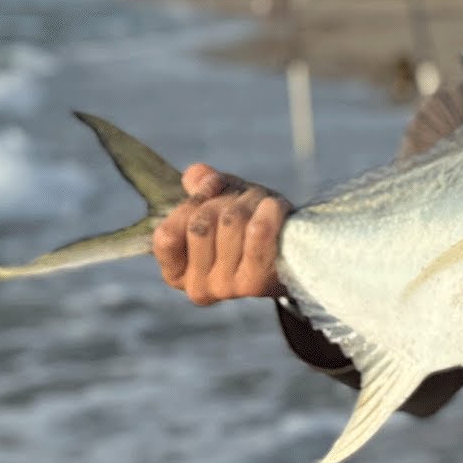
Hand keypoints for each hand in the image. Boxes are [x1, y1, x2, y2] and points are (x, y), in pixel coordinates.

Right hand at [152, 163, 291, 304]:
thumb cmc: (251, 227)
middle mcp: (197, 287)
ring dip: (249, 201)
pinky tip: (273, 208)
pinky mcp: (255, 283)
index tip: (210, 190)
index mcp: (178, 273)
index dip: (190, 204)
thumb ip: (204, 188)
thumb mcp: (223, 203)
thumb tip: (196, 174)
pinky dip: (267, 210)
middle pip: (200, 224)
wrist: (297, 257)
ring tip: (262, 204)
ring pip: (230, 222)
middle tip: (242, 198)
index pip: (166, 234)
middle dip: (223, 199)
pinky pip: (257, 232)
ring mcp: (225, 288)